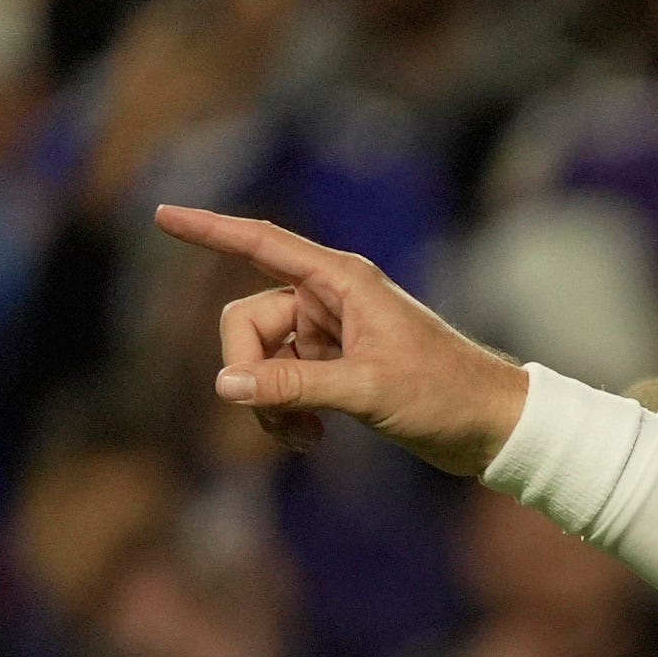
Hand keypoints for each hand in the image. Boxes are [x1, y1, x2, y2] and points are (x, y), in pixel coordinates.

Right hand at [151, 205, 531, 474]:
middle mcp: (332, 299)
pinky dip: (286, 410)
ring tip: (302, 441)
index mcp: (342, 282)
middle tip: (276, 419)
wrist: (496, 429)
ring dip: (270, 401)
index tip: (161, 214)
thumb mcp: (367, 390)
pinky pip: (284, 380)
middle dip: (250, 371)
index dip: (209, 230)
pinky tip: (310, 441)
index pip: (260, 243)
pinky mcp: (339, 366)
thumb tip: (227, 386)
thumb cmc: (447, 396)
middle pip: (248, 321)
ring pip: (263, 358)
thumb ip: (294, 386)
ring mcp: (333, 333)